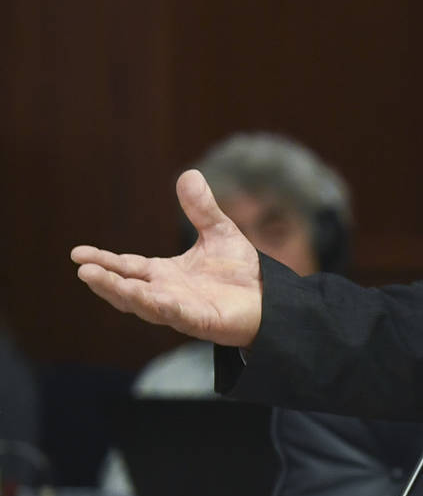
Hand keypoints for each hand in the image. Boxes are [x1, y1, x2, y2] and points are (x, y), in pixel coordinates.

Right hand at [71, 170, 264, 346]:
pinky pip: (178, 315)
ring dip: (122, 293)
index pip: (127, 267)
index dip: (104, 260)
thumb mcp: (219, 233)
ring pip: (144, 304)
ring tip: (96, 279)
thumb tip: (189, 173)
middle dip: (105, 280)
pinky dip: (163, 307)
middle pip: (127, 288)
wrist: (271, 299)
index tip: (77, 253)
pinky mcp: (201, 322)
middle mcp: (165, 293)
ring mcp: (181, 309)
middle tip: (82, 269)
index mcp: (163, 274)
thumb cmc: (240, 271)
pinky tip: (153, 299)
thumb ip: (201, 210)